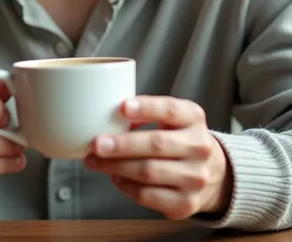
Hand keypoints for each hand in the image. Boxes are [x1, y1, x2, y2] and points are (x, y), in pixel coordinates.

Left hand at [84, 96, 232, 220]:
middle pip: (157, 144)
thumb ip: (146, 115)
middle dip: (122, 144)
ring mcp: (195, 177)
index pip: (170, 110)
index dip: (146, 107)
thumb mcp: (172, 118)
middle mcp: (199, 147)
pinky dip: (126, 186)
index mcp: (194, 118)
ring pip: (149, 172)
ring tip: (95, 161)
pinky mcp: (186, 203)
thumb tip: (109, 120)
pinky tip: (115, 176)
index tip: (123, 106)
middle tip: (97, 143)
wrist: (213, 173)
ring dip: (116, 167)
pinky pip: (148, 195)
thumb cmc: (179, 138)